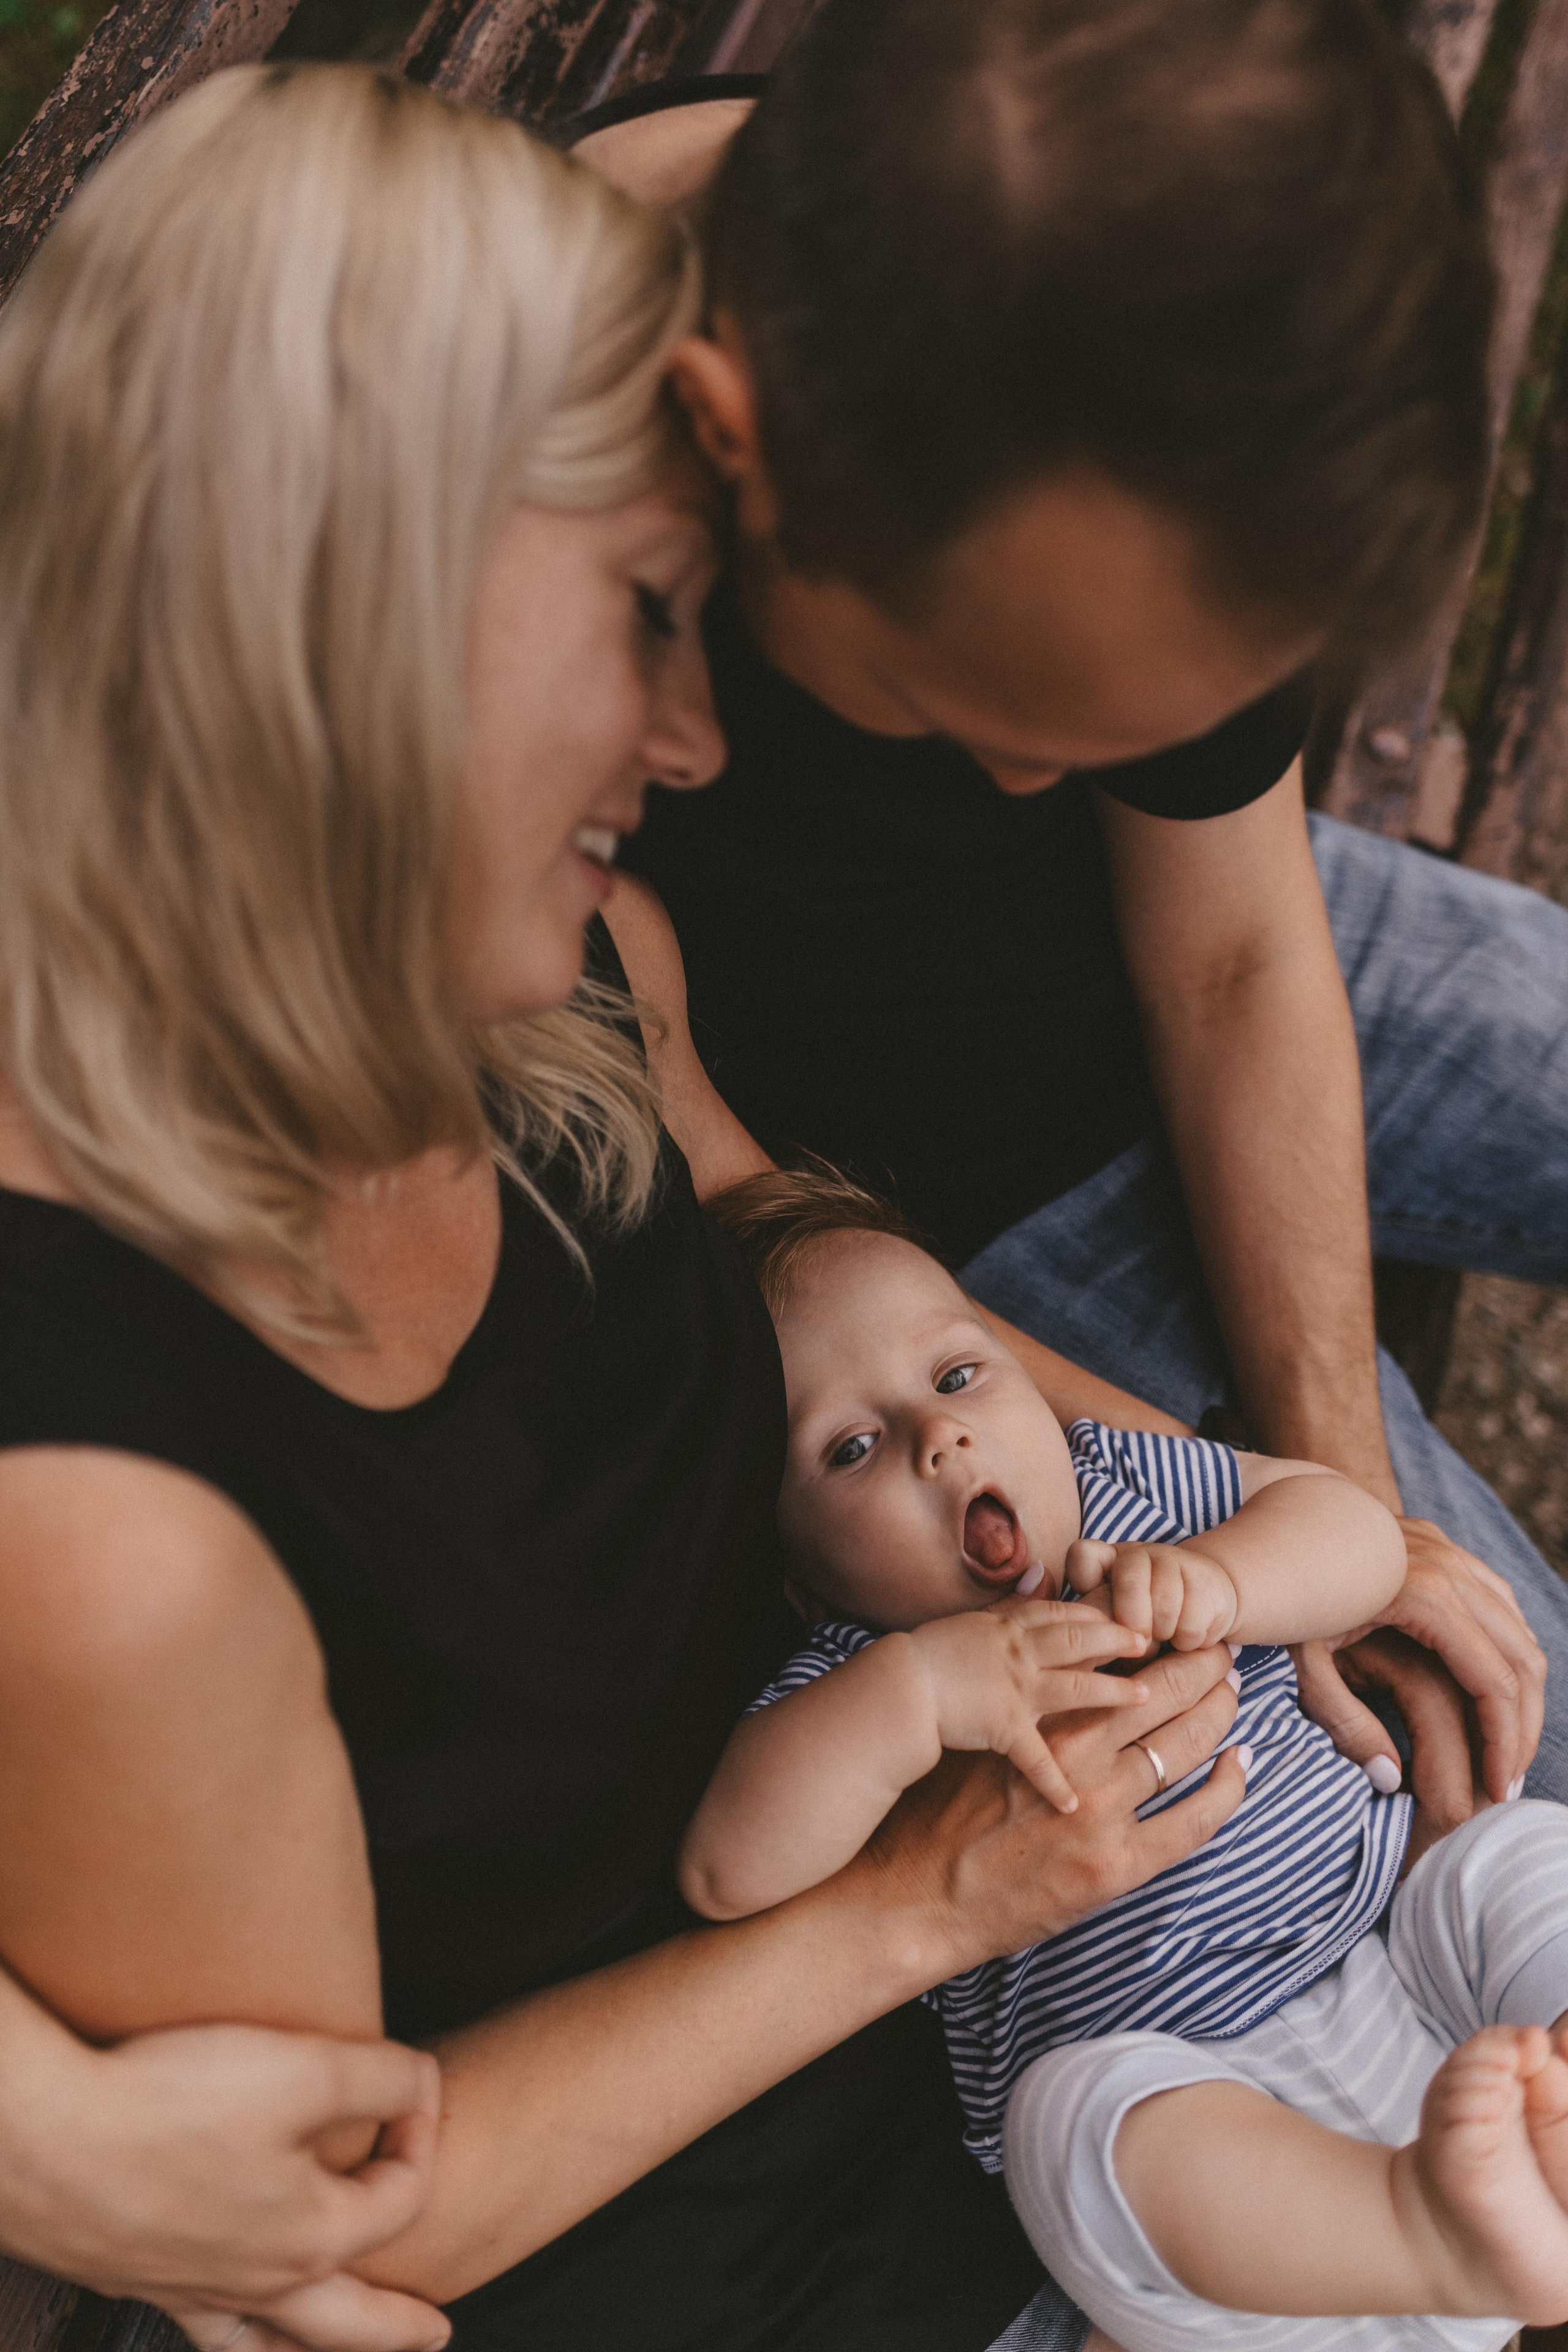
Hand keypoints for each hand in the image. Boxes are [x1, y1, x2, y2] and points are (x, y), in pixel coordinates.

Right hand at [0, 2016, 447, 2349]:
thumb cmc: (174, 2102)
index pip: (403, 2193)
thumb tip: (423, 2084)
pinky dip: (230, 2337)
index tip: (413, 2079)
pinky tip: (227, 2325)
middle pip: (352, 2322)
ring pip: (268, 2343)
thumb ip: (382, 2076)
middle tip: (437, 2335)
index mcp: (313, 2238)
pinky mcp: (139, 2276)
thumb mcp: (304, 2068)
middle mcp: (259, 2282)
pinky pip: (201, 2327)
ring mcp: (195, 2288)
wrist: (48, 2136)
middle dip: (400, 2325)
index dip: (421, 2126)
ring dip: (307, 2349)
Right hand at [861, 1642, 1246, 1977]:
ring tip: (1231, 1695)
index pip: (1116, 1661)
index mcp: (1039, 1718)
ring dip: (1215, 1714)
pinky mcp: (1114, 1867)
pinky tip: (1238, 1765)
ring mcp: (1100, 1812)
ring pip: (1181, 1747)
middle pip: (1162, 1696)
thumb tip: (1033, 1614)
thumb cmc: (936, 1812)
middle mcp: (1075, 1756)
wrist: (913, 1898)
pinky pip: (1190, 1822)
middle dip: (1199, 1668)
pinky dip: (1224, 1791)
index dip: (1154, 1641)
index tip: (1173, 1629)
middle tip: (1221, 1652)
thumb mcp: (974, 1736)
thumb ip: (1017, 1685)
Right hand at [909, 1596, 1150, 1810]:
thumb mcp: (972, 1620)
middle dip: (1117, 1640)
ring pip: (1074, 1687)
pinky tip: (1074, 1802)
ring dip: (1112, 1693)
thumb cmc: (926, 1656)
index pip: (1062, 1614)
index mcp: (1008, 1628)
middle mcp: (1017, 1654)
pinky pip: (1034, 1758)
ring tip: (1145, 1697)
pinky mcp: (1002, 1726)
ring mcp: (1013, 1689)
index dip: (1097, 1613)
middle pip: (1078, 1641)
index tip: (1128, 1612)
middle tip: (1151, 1641)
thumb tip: (1040, 1569)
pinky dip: (1053, 1782)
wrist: (897, 1689)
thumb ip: (1011, 1604)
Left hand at [1068, 1537, 1238, 1649]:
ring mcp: (1173, 1560)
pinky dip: (1188, 1641)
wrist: (1206, 1600)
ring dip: (1164, 1634)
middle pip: (1129, 1586)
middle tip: (1141, 1640)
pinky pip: (1191, 1625)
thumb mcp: (1114, 1619)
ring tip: (1166, 1635)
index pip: (1083, 1555)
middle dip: (1135, 1624)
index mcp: (1107, 1559)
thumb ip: (1097, 1621)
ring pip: (1163, 1609)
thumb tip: (1093, 1645)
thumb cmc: (1146, 1620)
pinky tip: (1188, 1635)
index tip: (1097, 1613)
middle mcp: (1138, 1553)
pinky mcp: (1206, 1580)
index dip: (1086, 1581)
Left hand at [1293, 1518, 1544, 1815]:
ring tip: (1505, 1748)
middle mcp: (1449, 1565)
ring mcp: (1449, 1550)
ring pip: (1518, 1630)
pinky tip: (1490, 1695)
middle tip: (1507, 1784)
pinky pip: (1498, 1604)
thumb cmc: (1280, 1595)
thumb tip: (1388, 1778)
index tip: (1498, 1793)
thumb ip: (1342, 1720)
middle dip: (1521, 1727)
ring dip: (1521, 1691)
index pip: (1492, 1682)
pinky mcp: (1443, 1547)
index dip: (1503, 1743)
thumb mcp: (1301, 1661)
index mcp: (1424, 1594)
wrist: (1263, 1527)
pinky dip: (1506, 1652)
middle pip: (1520, 1658)